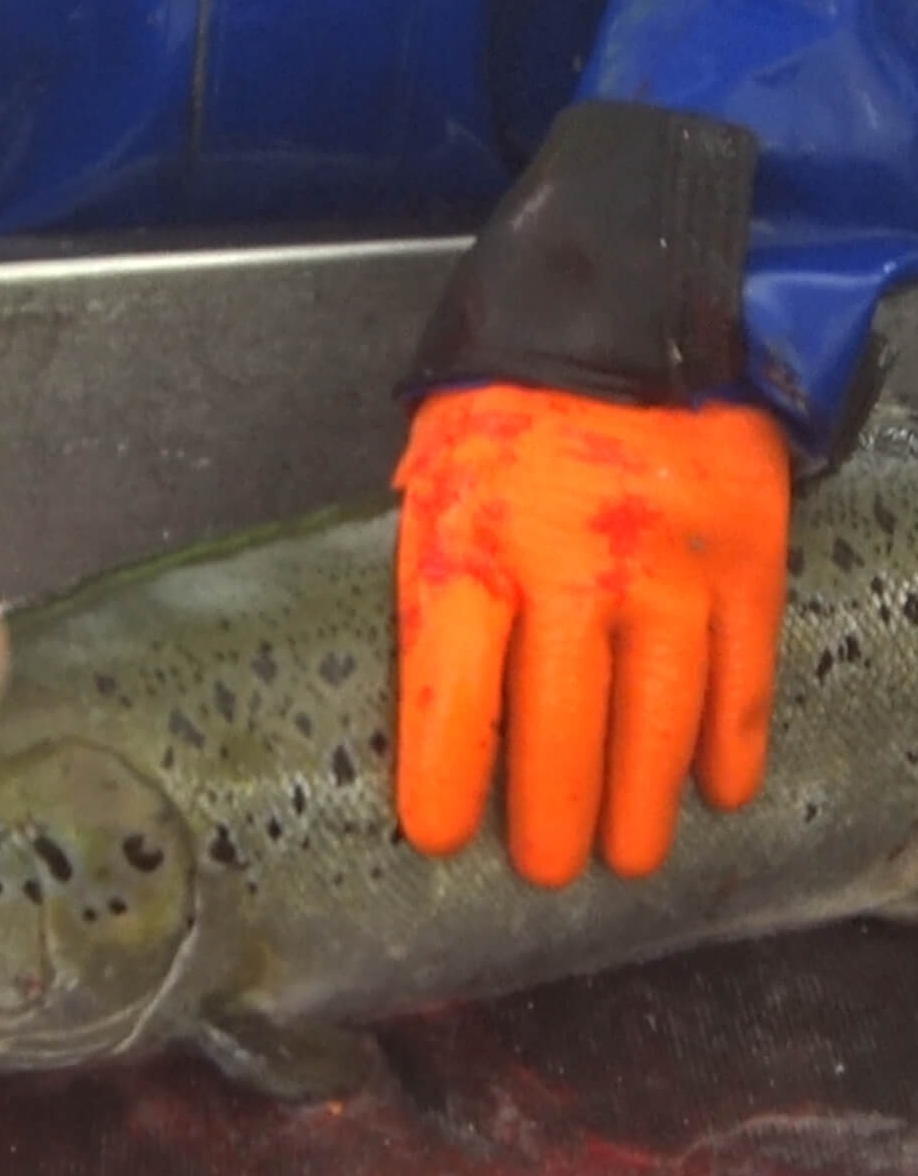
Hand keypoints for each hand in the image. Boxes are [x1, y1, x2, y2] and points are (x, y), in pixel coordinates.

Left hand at [391, 383, 790, 886]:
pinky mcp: (745, 556)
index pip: (452, 685)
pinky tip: (718, 790)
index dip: (446, 770)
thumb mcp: (431, 472)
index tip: (439, 836)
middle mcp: (572, 565)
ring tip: (627, 859)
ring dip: (641, 801)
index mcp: (474, 541)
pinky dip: (731, 740)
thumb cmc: (508, 406)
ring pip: (657, 716)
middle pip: (559, 722)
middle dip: (550, 811)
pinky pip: (741, 672)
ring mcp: (670, 566)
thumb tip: (428, 679)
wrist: (632, 307)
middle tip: (545, 868)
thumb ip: (432, 571)